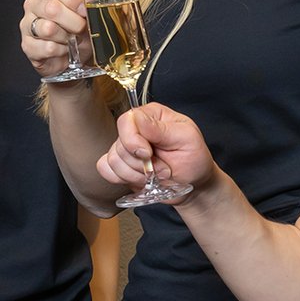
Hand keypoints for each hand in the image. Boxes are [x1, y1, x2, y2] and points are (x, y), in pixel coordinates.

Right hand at [21, 0, 89, 77]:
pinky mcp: (27, 46)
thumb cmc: (76, 32)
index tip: (84, 9)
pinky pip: (48, 47)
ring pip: (48, 28)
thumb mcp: (85, 12)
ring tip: (71, 39)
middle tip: (82, 28)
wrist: (71, 58)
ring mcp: (27, 25)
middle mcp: (33, 5)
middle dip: (74, 21)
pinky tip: (63, 49)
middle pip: (52, 7)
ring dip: (67, 37)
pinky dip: (62, 50)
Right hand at [97, 103, 214, 199]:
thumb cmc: (194, 159)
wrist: (194, 184)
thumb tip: (137, 117)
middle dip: (141, 164)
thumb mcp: (187, 139)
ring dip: (136, 175)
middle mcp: (136, 129)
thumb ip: (161, 129)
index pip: (127, 121)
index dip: (133, 141)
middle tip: (163, 168)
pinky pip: (106, 170)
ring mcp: (127, 148)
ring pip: (113, 160)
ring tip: (156, 176)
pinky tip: (139, 180)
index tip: (148, 154)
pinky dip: (122, 178)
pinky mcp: (122, 166)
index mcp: (152, 115)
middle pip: (119, 144)